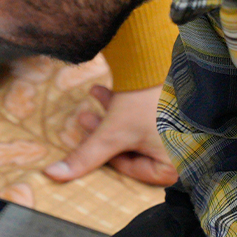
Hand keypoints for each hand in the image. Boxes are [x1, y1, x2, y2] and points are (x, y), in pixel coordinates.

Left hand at [45, 84, 177, 186]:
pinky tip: (107, 89)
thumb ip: (85, 157)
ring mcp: (182, 131)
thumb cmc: (148, 103)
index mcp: (173, 167)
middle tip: (84, 117)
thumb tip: (55, 175)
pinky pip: (147, 114)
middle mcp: (182, 152)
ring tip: (95, 94)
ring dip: (112, 113)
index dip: (105, 153)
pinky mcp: (178, 111)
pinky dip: (126, 104)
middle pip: (133, 148)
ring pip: (137, 128)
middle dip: (105, 130)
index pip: (130, 168)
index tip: (88, 140)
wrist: (167, 60)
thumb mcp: (112, 133)